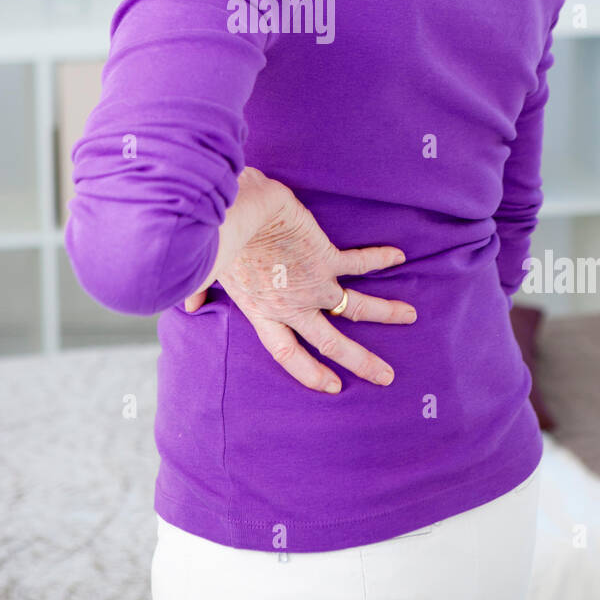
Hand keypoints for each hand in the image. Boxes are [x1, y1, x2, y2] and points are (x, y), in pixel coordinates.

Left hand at [185, 175, 414, 392]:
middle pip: (333, 343)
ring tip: (410, 317)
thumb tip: (188, 306)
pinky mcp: (325, 256)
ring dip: (386, 313)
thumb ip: (201, 293)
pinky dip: (380, 258)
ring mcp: (313, 283)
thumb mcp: (209, 272)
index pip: (289, 353)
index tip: (332, 386)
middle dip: (362, 362)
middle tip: (387, 376)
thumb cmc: (219, 240)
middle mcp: (293, 305)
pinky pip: (359, 262)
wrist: (237, 213)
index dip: (310, 372)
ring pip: (357, 306)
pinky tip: (399, 255)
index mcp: (263, 312)